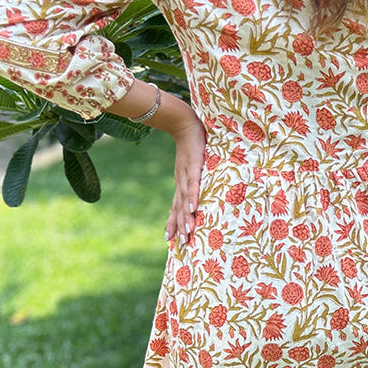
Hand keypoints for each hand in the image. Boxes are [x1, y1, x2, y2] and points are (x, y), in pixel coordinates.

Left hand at [166, 117, 206, 246]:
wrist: (183, 123)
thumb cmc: (190, 144)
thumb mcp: (190, 165)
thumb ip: (193, 177)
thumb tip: (197, 190)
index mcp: (180, 183)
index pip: (175, 207)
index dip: (173, 223)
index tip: (170, 240)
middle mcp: (181, 183)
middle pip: (179, 208)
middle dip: (180, 226)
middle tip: (181, 244)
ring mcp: (186, 175)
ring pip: (185, 200)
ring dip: (186, 217)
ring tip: (188, 232)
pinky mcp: (193, 167)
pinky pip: (194, 184)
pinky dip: (193, 196)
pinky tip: (193, 208)